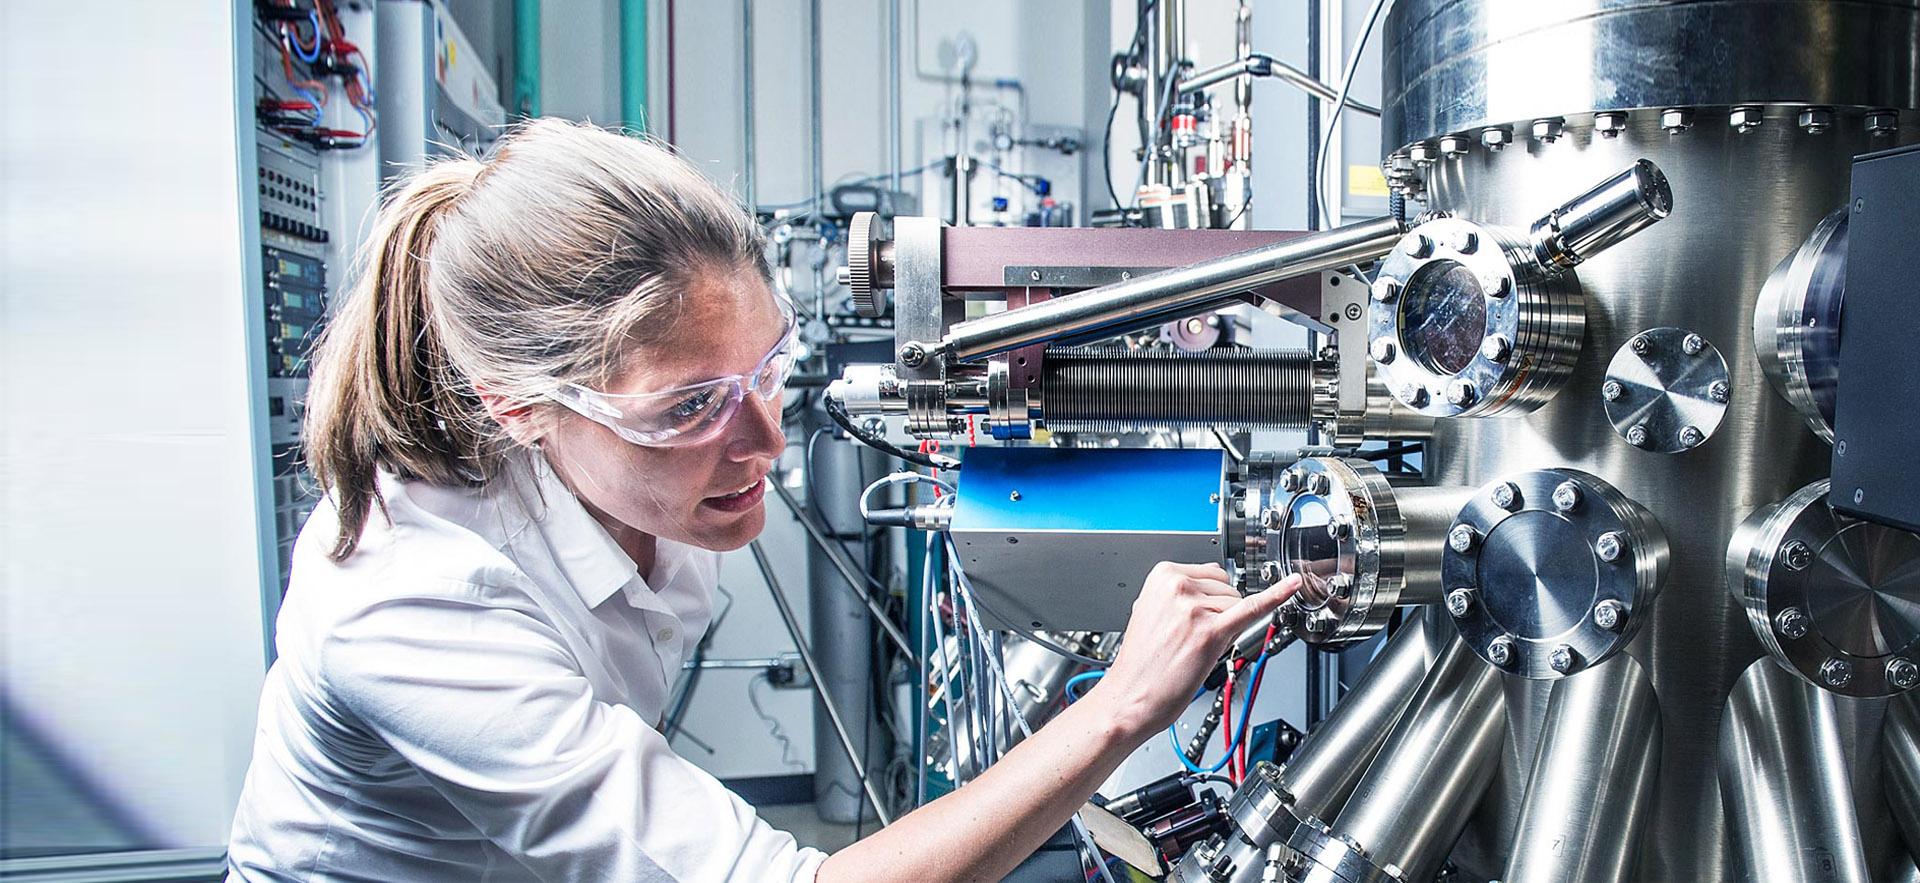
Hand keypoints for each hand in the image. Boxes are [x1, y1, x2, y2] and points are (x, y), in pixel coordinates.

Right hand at [1086, 562, 1298, 738]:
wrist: (1129, 696)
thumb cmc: (1140, 662)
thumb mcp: (1150, 611)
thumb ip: (1180, 593)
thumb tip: (1213, 583)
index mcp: (1163, 576)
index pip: (1212, 573)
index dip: (1212, 598)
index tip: (1200, 615)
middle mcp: (1178, 587)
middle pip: (1228, 587)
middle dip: (1220, 612)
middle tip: (1192, 637)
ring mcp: (1195, 608)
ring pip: (1237, 605)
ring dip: (1226, 626)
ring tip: (1195, 647)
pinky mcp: (1210, 633)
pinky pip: (1252, 609)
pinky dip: (1277, 596)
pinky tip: (1292, 585)